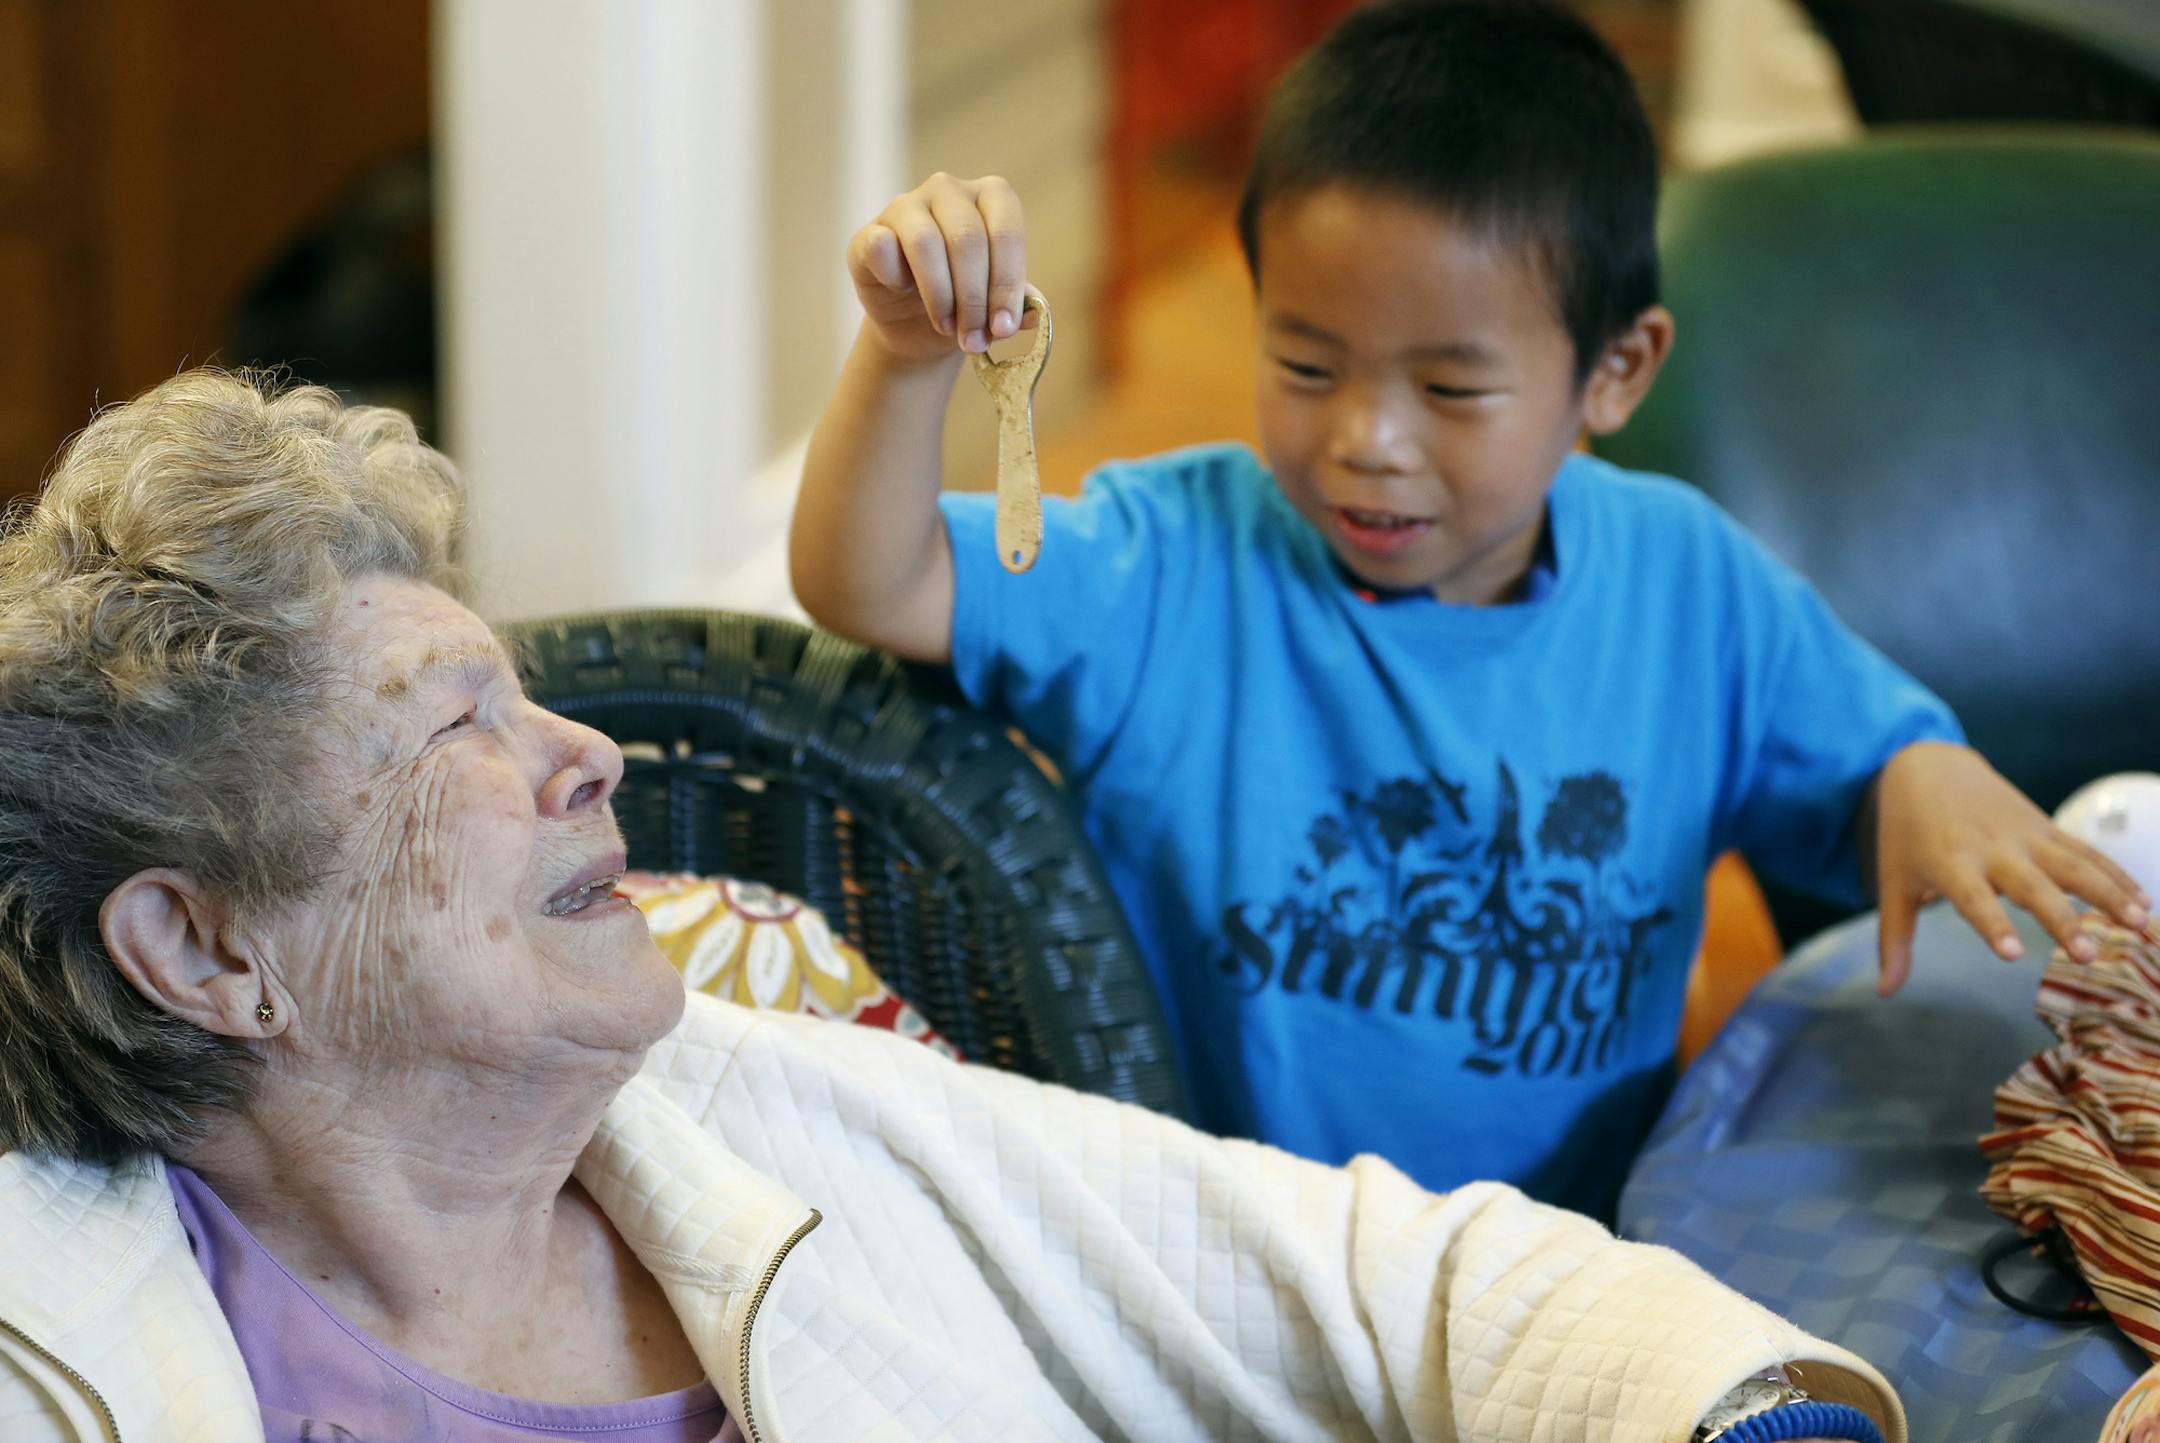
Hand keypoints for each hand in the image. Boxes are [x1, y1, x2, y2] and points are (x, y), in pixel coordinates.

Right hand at [847, 172, 1034, 365]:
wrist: (915, 325)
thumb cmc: (965, 303)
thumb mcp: (996, 305)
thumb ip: (1016, 303)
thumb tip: (1033, 314)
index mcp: (991, 196)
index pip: (1006, 231)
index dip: (1007, 284)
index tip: (1004, 328)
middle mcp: (948, 190)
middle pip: (968, 240)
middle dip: (975, 299)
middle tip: (975, 339)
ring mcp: (906, 206)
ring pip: (926, 244)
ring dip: (940, 297)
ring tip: (948, 329)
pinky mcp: (869, 231)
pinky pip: (880, 246)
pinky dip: (895, 277)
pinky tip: (902, 294)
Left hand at [1870, 741, 2152, 993]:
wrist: (1927, 767)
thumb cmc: (1907, 835)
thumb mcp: (1892, 881)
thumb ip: (1894, 938)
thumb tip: (1885, 992)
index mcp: (1950, 863)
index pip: (1973, 898)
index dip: (1992, 924)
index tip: (2011, 954)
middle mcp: (1992, 848)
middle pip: (2033, 886)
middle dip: (2062, 919)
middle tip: (2088, 955)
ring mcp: (2025, 835)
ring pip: (2073, 864)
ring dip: (2108, 893)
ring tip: (2140, 925)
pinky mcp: (2046, 826)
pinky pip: (2087, 852)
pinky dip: (2116, 874)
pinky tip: (2143, 903)